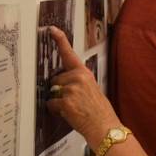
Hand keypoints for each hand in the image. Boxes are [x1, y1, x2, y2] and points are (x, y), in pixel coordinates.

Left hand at [47, 26, 120, 147]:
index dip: (59, 40)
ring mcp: (71, 88)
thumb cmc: (99, 110)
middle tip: (74, 101)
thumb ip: (77, 82)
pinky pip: (51, 104)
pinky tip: (69, 113)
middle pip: (55, 79)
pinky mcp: (65, 100)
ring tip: (73, 108)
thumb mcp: (91, 90)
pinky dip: (56, 110)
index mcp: (84, 73)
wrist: (104, 126)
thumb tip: (59, 84)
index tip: (50, 29)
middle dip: (59, 90)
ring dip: (58, 101)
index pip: (69, 54)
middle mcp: (77, 77)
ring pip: (52, 92)